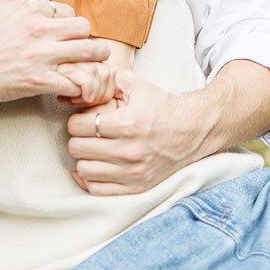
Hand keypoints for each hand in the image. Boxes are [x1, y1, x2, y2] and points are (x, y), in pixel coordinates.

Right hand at [0, 0, 110, 107]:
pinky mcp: (39, 80)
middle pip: (84, 27)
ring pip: (90, 51)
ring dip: (94, 59)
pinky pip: (76, 81)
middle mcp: (38, 28)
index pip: (65, 10)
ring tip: (92, 67)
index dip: (66, 22)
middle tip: (83, 48)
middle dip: (86, 37)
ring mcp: (41, 54)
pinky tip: (73, 88)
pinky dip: (79, 85)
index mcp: (26, 8)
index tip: (62, 34)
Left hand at [65, 69, 208, 195]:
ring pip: (84, 170)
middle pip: (77, 148)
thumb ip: (104, 79)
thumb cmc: (161, 105)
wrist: (194, 129)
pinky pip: (98, 190)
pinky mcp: (138, 187)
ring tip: (92, 149)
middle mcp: (130, 151)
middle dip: (77, 138)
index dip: (75, 120)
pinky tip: (95, 166)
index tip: (83, 119)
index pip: (78, 126)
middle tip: (86, 134)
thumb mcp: (134, 84)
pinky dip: (90, 179)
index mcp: (127, 124)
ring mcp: (134, 172)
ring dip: (84, 158)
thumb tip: (76, 86)